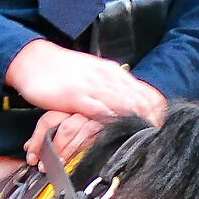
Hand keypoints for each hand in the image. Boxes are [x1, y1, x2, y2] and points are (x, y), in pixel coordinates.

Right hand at [6, 40, 167, 164]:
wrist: (33, 60)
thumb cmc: (62, 71)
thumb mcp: (92, 76)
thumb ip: (110, 89)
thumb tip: (128, 102)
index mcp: (112, 73)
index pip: (143, 92)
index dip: (157, 110)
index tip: (164, 126)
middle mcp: (107, 78)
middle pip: (139, 101)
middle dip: (152, 120)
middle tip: (161, 137)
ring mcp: (93, 87)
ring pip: (124, 106)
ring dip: (137, 122)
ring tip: (148, 138)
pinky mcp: (76, 97)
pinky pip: (99, 111)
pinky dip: (112, 122)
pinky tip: (121, 132)